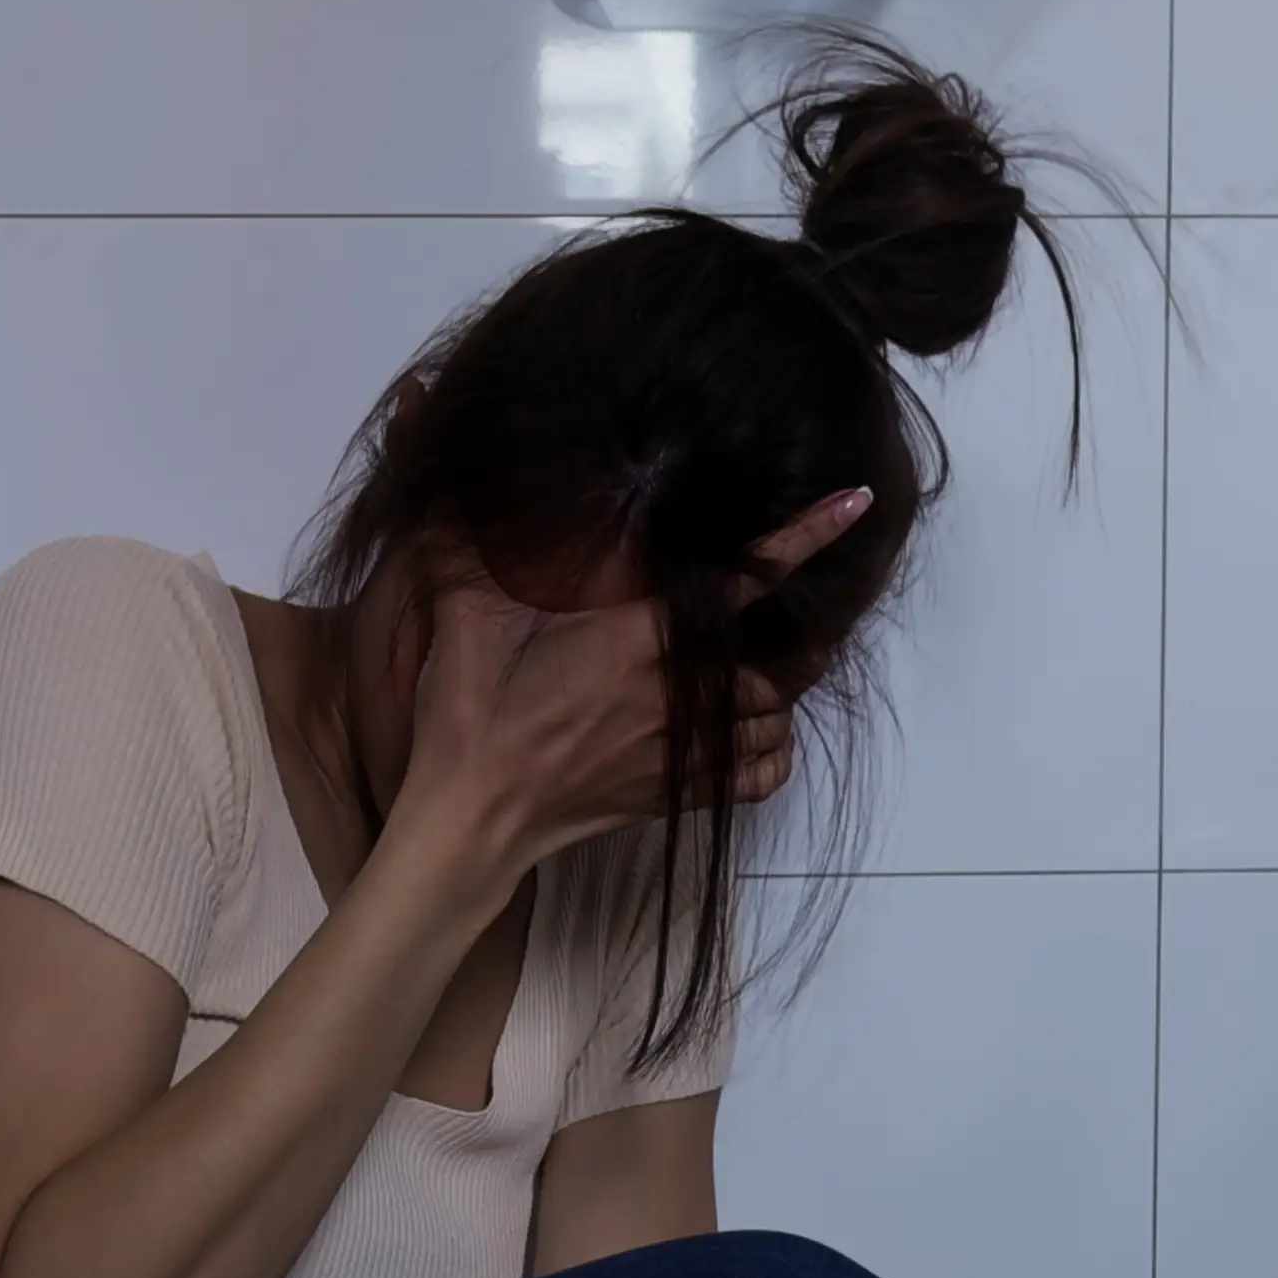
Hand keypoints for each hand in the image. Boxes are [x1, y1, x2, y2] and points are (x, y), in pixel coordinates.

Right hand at [395, 489, 874, 872]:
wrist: (472, 820)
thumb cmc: (470, 716)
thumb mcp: (465, 621)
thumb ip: (462, 544)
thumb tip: (425, 457)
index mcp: (635, 639)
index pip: (740, 582)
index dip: (801, 539)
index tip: (852, 505)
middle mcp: (673, 694)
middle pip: (774, 662)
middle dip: (795, 640)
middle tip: (796, 623)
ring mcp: (681, 752)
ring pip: (771, 718)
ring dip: (778, 695)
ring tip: (769, 674)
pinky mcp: (677, 797)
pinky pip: (758, 778)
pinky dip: (771, 755)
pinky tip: (758, 738)